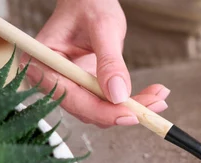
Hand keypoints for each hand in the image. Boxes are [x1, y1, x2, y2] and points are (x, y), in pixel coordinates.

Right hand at [20, 0, 169, 127]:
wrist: (89, 1)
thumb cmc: (88, 4)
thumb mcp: (103, 28)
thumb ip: (110, 61)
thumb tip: (118, 95)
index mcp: (42, 64)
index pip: (73, 100)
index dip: (103, 112)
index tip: (131, 114)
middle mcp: (52, 80)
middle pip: (89, 111)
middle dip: (124, 111)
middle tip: (156, 103)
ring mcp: (69, 87)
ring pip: (103, 112)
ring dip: (133, 108)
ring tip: (159, 96)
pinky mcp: (85, 89)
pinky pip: (109, 104)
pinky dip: (132, 102)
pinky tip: (152, 95)